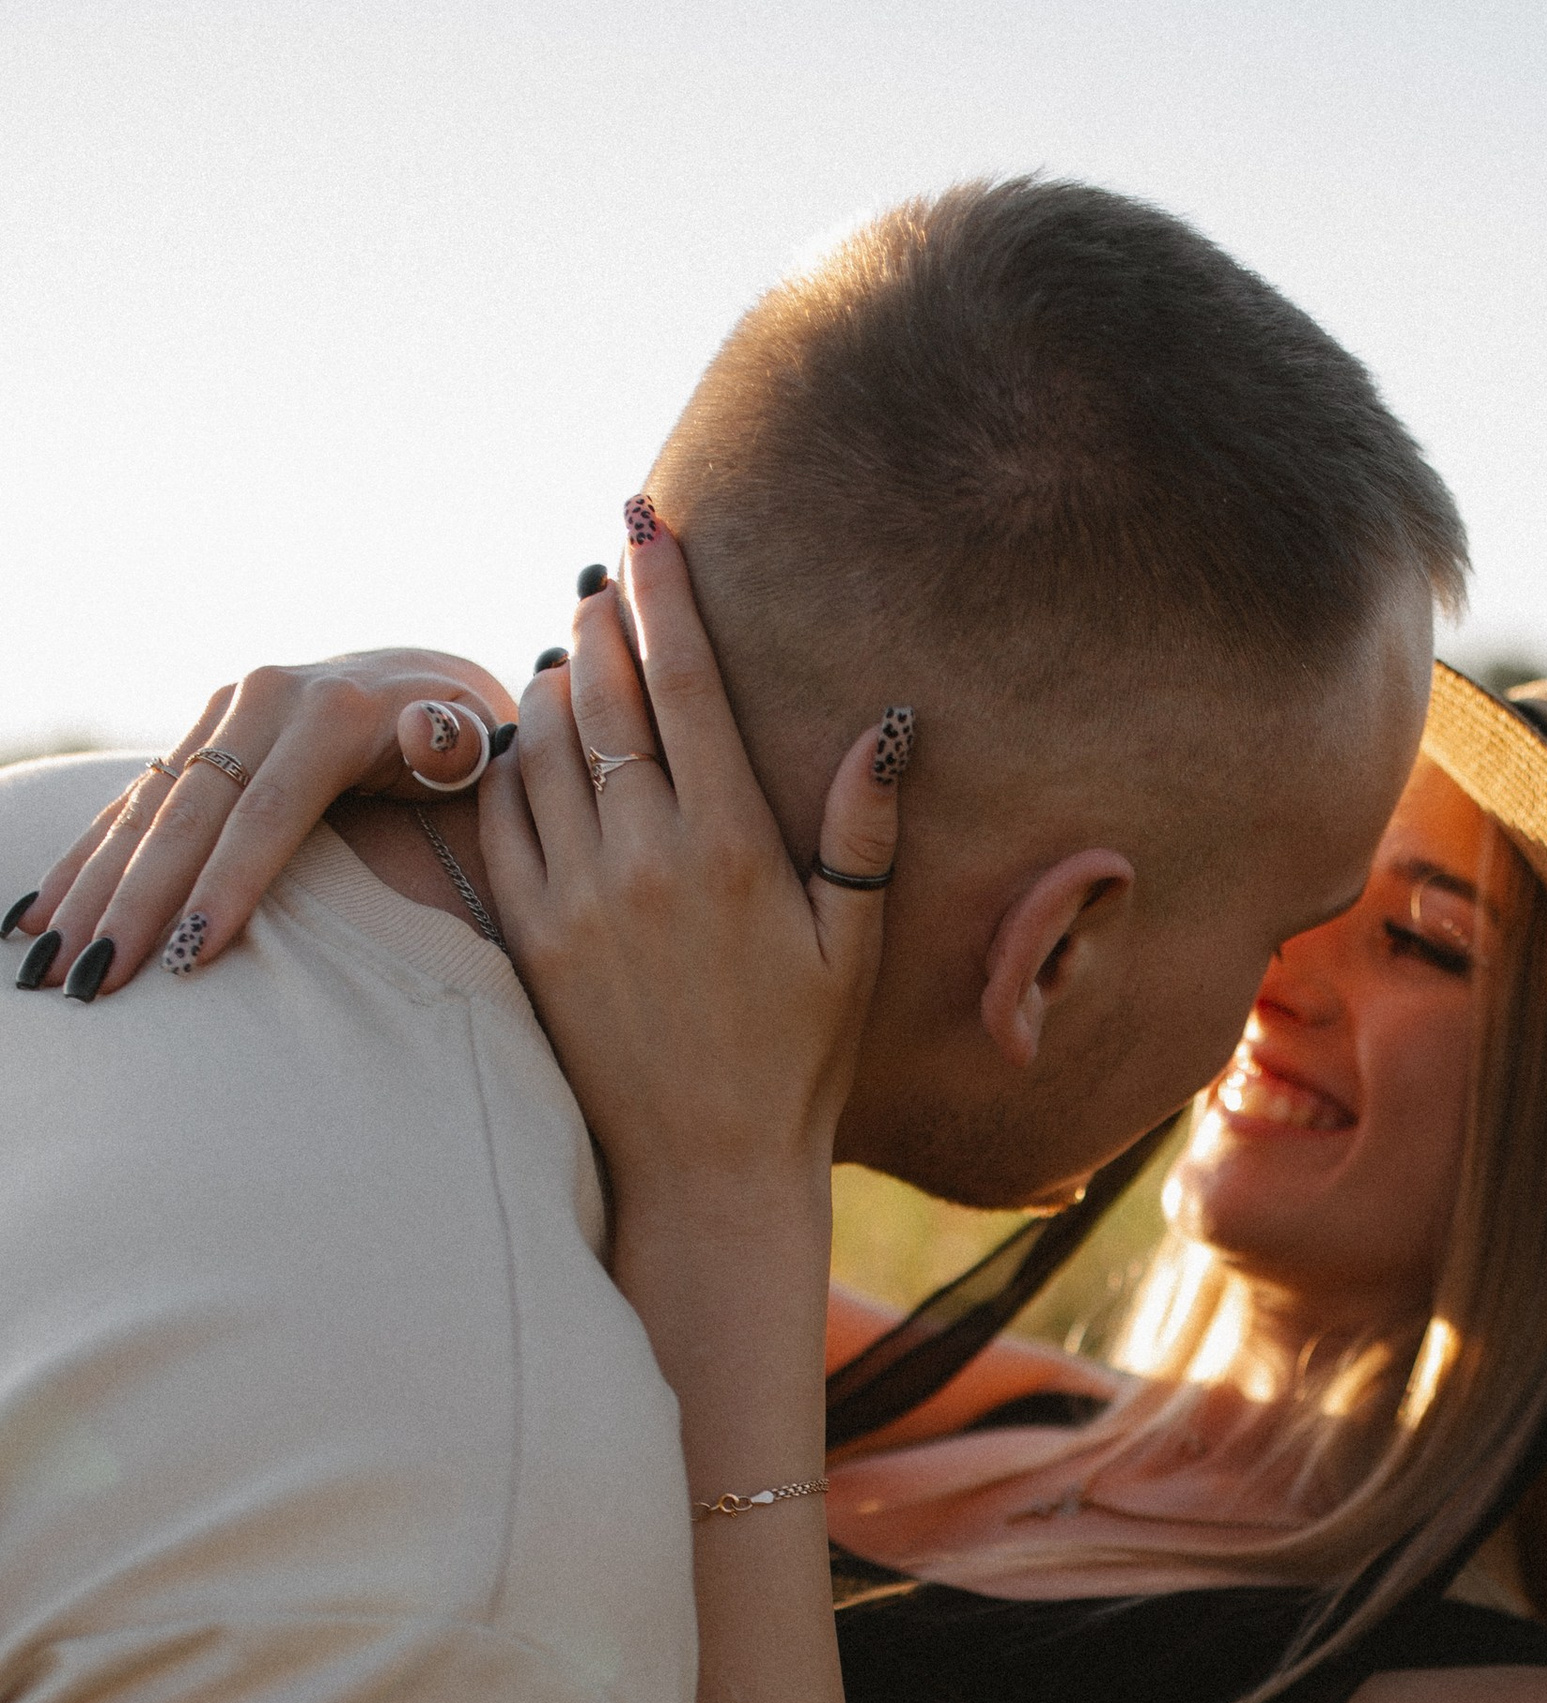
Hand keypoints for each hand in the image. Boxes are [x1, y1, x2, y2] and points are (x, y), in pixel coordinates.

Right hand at [13, 646, 519, 993]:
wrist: (426, 677)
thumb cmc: (465, 742)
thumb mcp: (474, 739)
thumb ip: (451, 745)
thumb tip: (432, 738)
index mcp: (327, 711)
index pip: (268, 814)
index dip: (228, 886)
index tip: (193, 956)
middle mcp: (260, 700)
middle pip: (188, 818)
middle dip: (137, 904)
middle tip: (98, 979)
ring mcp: (219, 716)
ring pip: (145, 811)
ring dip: (92, 890)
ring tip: (48, 961)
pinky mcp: (196, 739)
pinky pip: (133, 805)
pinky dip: (86, 862)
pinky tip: (39, 916)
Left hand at [484, 528, 900, 1223]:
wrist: (705, 1171)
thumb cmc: (796, 1063)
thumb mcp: (854, 954)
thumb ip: (862, 837)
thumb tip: (887, 727)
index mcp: (732, 851)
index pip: (688, 685)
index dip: (667, 594)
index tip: (652, 528)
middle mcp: (645, 860)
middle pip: (604, 694)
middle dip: (602, 619)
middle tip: (604, 578)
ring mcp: (576, 896)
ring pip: (542, 742)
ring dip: (555, 684)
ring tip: (574, 657)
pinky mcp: (528, 934)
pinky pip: (501, 814)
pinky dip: (510, 760)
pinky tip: (532, 745)